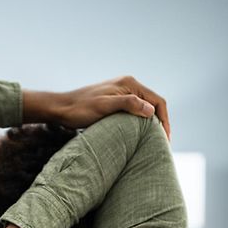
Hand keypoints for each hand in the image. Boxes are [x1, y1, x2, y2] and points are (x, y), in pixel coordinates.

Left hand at [47, 75, 170, 139]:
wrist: (62, 109)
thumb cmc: (81, 109)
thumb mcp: (105, 107)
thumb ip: (128, 104)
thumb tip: (151, 111)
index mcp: (130, 83)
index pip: (158, 101)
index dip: (165, 120)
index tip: (165, 139)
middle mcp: (128, 85)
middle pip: (154, 105)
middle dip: (161, 123)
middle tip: (163, 144)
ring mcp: (123, 93)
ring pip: (146, 109)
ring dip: (152, 124)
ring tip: (155, 142)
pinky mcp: (116, 101)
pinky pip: (136, 111)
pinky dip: (142, 123)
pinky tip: (141, 135)